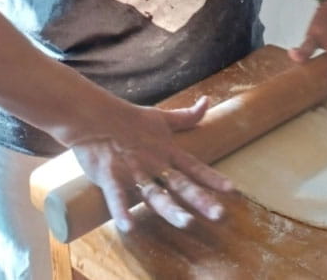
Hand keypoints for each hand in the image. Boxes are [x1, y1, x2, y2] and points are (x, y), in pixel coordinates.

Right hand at [69, 96, 233, 232]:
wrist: (94, 116)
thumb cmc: (129, 118)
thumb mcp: (162, 116)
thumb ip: (186, 116)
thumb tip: (207, 101)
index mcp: (167, 151)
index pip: (195, 167)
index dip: (213, 179)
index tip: (232, 191)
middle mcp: (154, 163)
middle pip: (181, 184)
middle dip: (201, 200)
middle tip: (220, 215)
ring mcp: (133, 171)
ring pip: (154, 194)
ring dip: (170, 209)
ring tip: (186, 223)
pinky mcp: (110, 176)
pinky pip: (117, 196)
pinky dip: (122, 210)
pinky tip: (129, 226)